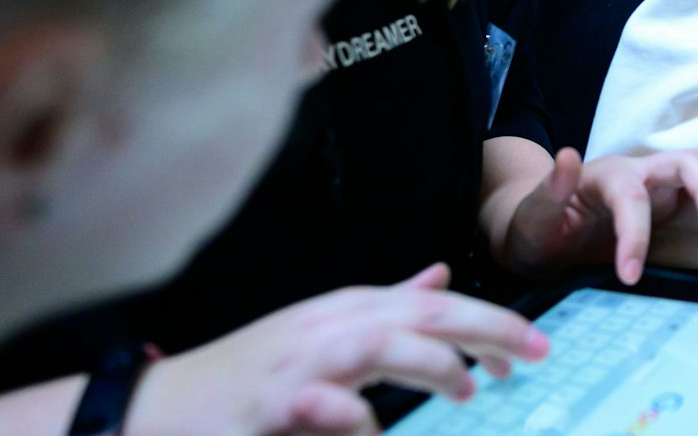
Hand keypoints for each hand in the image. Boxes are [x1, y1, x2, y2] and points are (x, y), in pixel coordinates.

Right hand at [125, 263, 546, 435]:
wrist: (159, 408)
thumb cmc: (251, 375)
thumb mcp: (327, 330)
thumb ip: (387, 308)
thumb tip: (439, 278)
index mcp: (348, 310)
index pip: (435, 303)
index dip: (491, 320)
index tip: (538, 346)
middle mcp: (328, 325)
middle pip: (422, 313)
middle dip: (487, 329)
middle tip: (537, 356)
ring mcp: (297, 363)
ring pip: (381, 344)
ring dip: (433, 364)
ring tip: (470, 391)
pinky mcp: (268, 405)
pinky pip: (325, 406)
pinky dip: (357, 418)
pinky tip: (376, 431)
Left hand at [502, 148, 697, 284]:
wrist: (539, 230)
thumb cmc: (534, 227)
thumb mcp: (532, 216)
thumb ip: (550, 191)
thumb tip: (566, 154)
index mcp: (603, 176)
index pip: (631, 198)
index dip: (635, 236)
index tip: (630, 276)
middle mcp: (634, 171)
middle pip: (679, 163)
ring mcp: (653, 182)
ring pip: (697, 163)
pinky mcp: (666, 197)